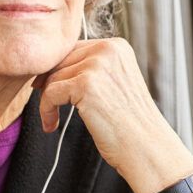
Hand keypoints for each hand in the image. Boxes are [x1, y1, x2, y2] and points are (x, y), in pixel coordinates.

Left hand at [32, 38, 192, 192]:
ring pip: (53, 77)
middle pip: (60, 61)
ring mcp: (97, 65)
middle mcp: (108, 49)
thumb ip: (92, 68)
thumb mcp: (115, 82)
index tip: (48, 88)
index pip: (73, 49)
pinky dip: (46, 110)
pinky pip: (50, 93)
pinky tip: (52, 125)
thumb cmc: (129, 123)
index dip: (58, 70)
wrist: (146, 147)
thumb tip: (52, 66)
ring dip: (47, 101)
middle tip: (47, 105)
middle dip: (49, 83)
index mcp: (117, 46)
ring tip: (53, 120)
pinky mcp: (85, 84)